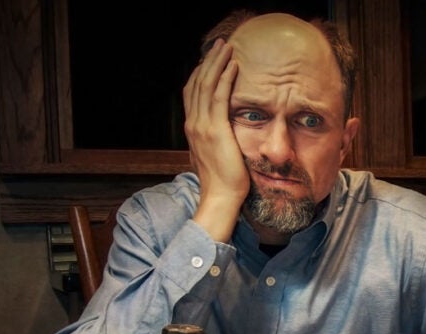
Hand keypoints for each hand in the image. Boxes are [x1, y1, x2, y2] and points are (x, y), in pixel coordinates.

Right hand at [183, 39, 245, 241]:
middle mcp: (193, 124)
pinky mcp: (215, 129)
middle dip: (208, 62)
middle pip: (197, 83)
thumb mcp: (214, 155)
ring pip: (206, 85)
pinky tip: (233, 66)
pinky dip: (225, 78)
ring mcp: (202, 126)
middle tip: (220, 45)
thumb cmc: (222, 181)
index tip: (211, 60)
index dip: (200, 73)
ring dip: (216, 64)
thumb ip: (213, 140)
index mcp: (192, 129)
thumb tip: (221, 134)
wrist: (220, 197)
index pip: (192, 93)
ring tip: (227, 48)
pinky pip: (220, 97)